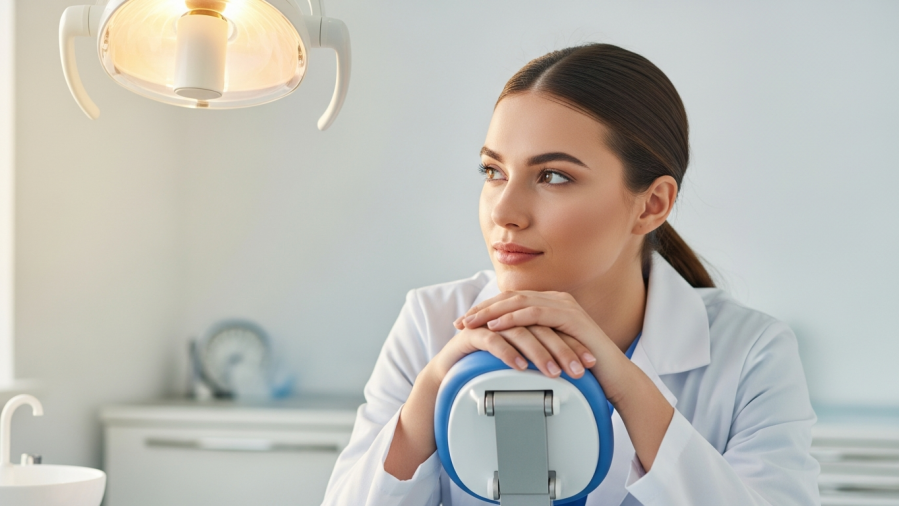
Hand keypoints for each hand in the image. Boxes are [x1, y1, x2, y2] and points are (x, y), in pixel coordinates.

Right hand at [385, 322, 593, 479]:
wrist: (447, 374)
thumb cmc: (485, 368)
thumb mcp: (519, 362)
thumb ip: (540, 357)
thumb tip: (573, 368)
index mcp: (522, 320)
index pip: (553, 328)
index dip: (572, 344)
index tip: (589, 364)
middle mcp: (507, 317)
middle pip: (541, 327)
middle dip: (563, 349)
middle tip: (577, 369)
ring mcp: (488, 323)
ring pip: (520, 332)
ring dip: (539, 352)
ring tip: (552, 371)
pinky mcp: (471, 333)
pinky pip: (492, 339)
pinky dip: (508, 353)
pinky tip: (519, 367)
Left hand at [454, 290, 675, 470]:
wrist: (613, 377)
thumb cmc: (581, 367)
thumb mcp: (549, 350)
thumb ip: (531, 341)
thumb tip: (503, 347)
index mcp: (551, 304)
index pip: (511, 300)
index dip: (485, 310)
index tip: (464, 322)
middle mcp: (557, 299)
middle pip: (511, 297)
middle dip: (482, 309)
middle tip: (461, 322)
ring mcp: (564, 305)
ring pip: (519, 302)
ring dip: (491, 313)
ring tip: (471, 324)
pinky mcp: (570, 317)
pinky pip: (535, 313)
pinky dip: (512, 319)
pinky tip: (496, 327)